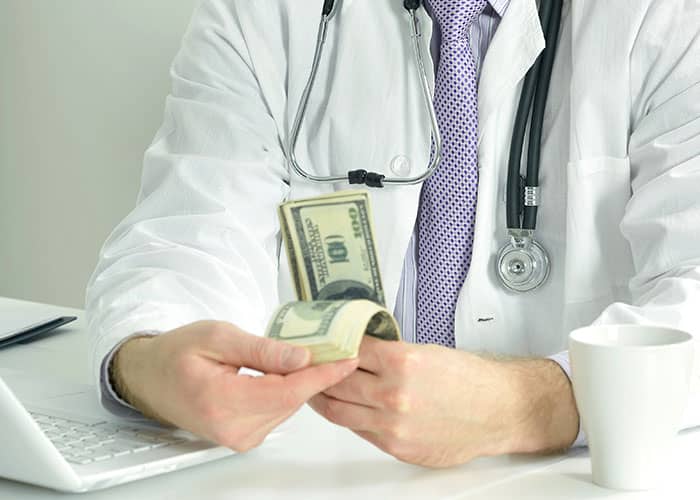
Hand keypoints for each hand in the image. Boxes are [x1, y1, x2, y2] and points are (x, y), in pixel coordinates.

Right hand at [111, 321, 357, 450]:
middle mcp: (232, 428)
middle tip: (329, 345)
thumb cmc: (177, 353)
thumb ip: (261, 349)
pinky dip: (286, 391)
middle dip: (314, 373)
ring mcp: (238, 438)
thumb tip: (301, 358)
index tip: (347, 360)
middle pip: (291, 400)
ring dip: (300, 381)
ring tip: (304, 354)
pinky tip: (282, 372)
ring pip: (287, 407)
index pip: (287, 392)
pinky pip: (277, 412)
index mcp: (221, 401)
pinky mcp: (243, 438)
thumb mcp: (217, 337)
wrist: (150, 378)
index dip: (321, 376)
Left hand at [308, 338, 578, 467]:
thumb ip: (390, 355)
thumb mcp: (427, 352)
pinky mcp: (396, 446)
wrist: (499, 411)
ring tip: (314, 388)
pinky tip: (342, 408)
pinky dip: (346, 417)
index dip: (333, 345)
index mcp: (402, 362)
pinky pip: (359, 430)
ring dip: (322, 398)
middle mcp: (393, 393)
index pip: (350, 349)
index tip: (324, 342)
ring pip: (339, 410)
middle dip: (320, 371)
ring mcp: (393, 423)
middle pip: (337, 380)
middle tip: (309, 364)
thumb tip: (360, 353)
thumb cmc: (470, 379)